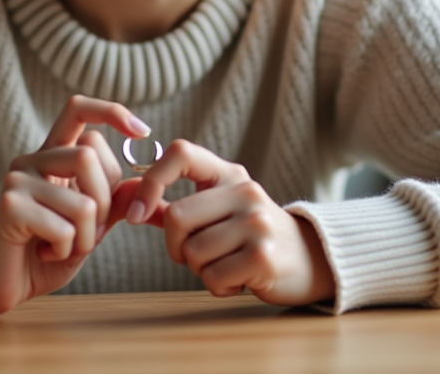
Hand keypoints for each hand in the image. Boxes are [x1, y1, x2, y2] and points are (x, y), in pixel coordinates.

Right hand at [0, 95, 151, 314]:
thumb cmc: (44, 254)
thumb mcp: (89, 227)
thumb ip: (112, 204)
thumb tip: (143, 184)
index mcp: (53, 156)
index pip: (78, 110)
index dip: (111, 111)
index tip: (142, 132)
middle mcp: (33, 160)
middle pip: (89, 155)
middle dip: (104, 203)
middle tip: (88, 232)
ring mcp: (18, 180)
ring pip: (83, 202)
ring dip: (87, 237)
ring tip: (64, 247)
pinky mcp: (11, 206)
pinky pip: (64, 228)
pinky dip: (66, 249)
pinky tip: (46, 254)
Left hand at [126, 139, 334, 305]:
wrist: (311, 261)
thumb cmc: (252, 238)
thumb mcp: (219, 212)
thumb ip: (176, 207)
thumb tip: (127, 198)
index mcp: (228, 174)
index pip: (180, 153)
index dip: (151, 180)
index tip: (138, 214)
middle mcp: (244, 190)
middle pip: (176, 217)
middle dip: (176, 247)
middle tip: (199, 255)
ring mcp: (256, 221)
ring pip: (192, 252)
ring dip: (201, 270)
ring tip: (228, 265)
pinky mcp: (263, 255)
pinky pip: (212, 277)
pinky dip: (218, 286)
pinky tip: (240, 279)